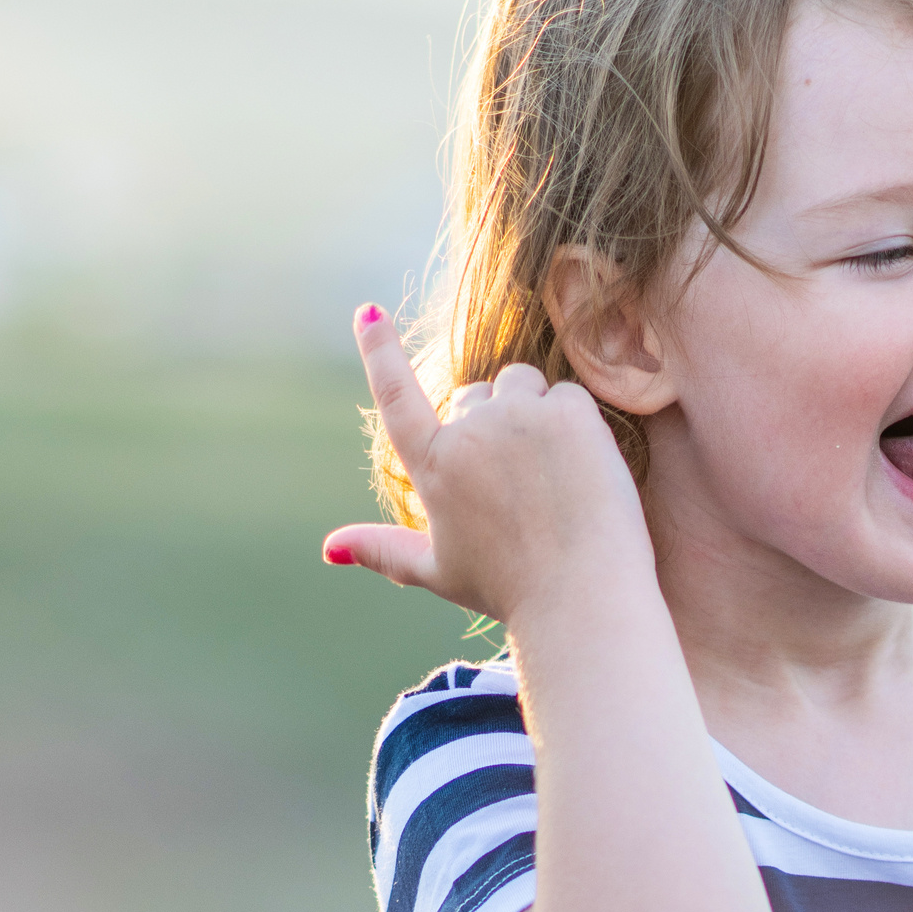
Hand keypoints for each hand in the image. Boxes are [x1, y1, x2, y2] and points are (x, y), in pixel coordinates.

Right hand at [321, 306, 653, 623]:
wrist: (581, 598)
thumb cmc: (509, 589)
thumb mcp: (438, 570)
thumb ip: (384, 549)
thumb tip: (331, 548)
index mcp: (433, 466)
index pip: (396, 396)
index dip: (379, 351)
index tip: (368, 313)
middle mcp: (469, 431)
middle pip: (476, 393)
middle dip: (492, 422)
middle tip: (519, 484)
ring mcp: (521, 417)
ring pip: (521, 385)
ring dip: (530, 412)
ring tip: (549, 475)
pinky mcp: (571, 412)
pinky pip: (568, 396)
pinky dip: (575, 425)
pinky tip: (581, 472)